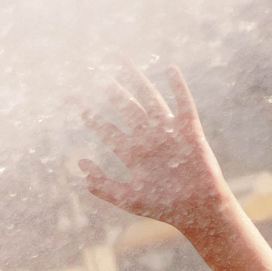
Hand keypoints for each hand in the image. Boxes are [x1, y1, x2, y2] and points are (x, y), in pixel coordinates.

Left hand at [79, 64, 229, 229]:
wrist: (198, 210)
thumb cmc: (164, 207)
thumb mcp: (127, 198)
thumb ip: (103, 185)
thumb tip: (81, 164)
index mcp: (132, 152)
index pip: (107, 129)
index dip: (90, 116)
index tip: (73, 101)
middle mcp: (148, 137)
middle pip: (125, 106)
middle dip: (109, 89)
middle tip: (94, 71)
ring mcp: (168, 132)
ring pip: (148, 99)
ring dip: (135, 79)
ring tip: (121, 60)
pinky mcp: (189, 131)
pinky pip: (183, 104)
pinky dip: (178, 87)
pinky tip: (169, 69)